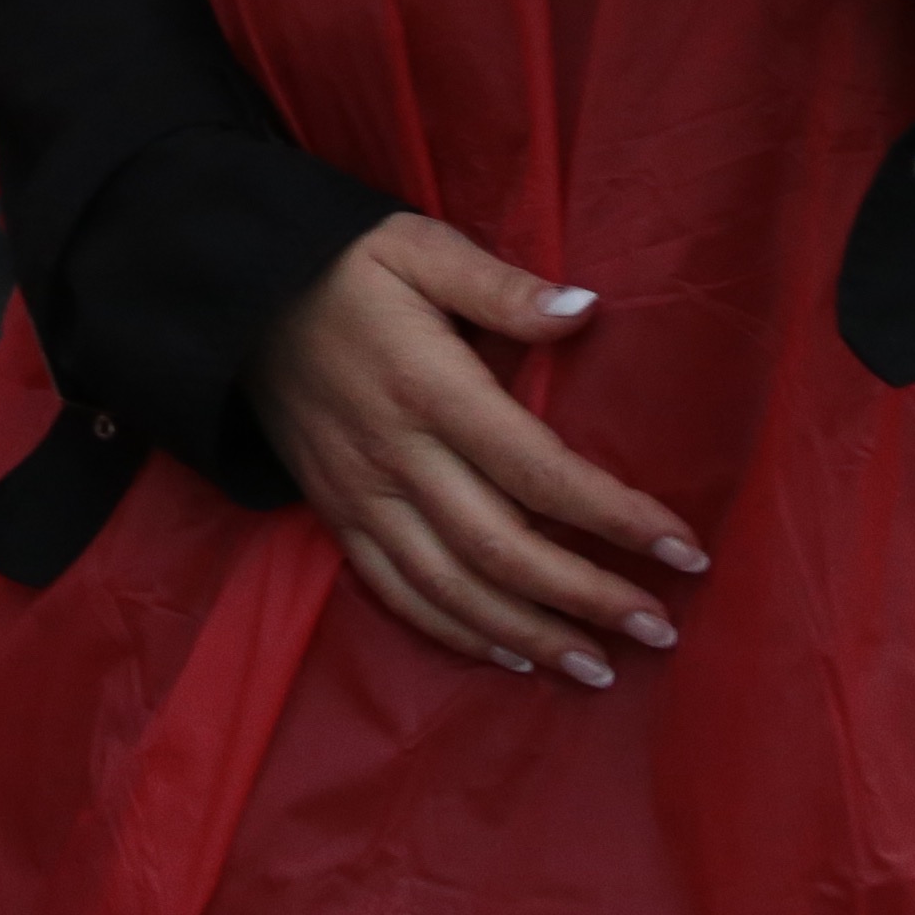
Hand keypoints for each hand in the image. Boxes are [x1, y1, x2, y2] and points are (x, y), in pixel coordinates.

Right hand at [249, 212, 703, 683]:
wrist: (230, 300)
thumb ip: (501, 285)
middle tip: (660, 629)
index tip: (684, 551)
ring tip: (601, 668)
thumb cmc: (343, 265)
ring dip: (531, 636)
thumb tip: (587, 309)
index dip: (617, 518)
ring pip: (454, 591)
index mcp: (430, 388)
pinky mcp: (336, 517)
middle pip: (504, 550)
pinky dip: (458, 635)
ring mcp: (361, 497)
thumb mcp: (418, 246)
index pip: (540, 471)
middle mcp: (397, 457)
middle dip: (588, 598)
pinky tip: (513, 657)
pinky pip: (399, 594)